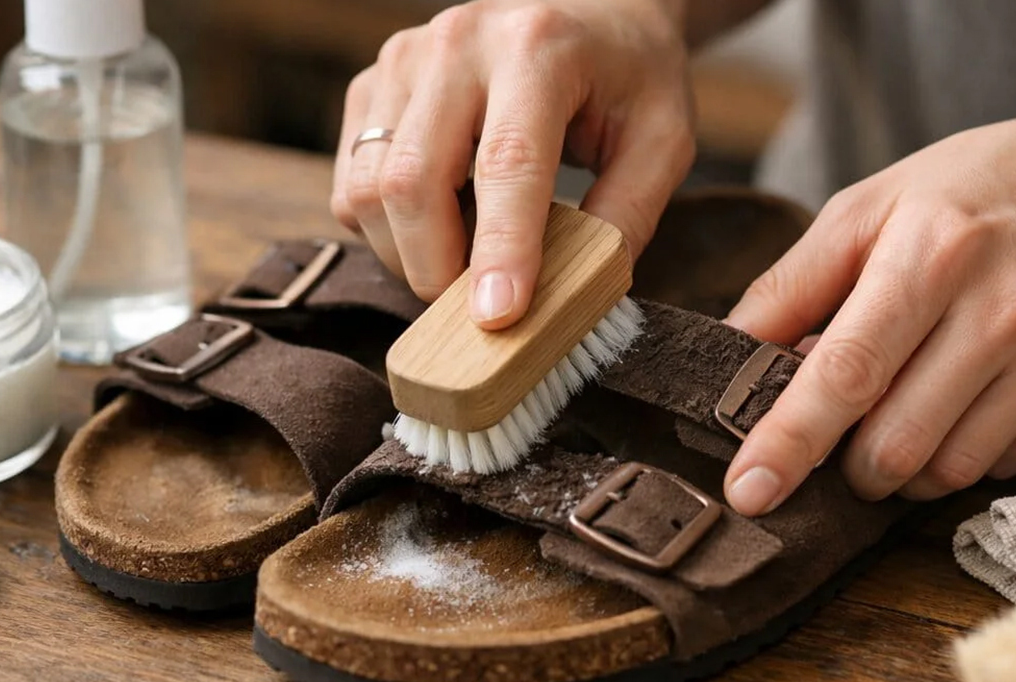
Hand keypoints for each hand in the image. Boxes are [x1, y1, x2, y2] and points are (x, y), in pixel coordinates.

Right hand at [330, 0, 696, 328]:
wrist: (589, 10)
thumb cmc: (627, 77)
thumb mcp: (663, 139)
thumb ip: (627, 214)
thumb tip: (575, 294)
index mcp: (537, 47)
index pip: (506, 162)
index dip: (499, 248)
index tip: (497, 317)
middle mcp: (456, 43)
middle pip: (413, 181)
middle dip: (437, 268)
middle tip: (479, 307)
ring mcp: (402, 60)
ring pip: (368, 190)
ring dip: (408, 254)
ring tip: (465, 258)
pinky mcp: (371, 85)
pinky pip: (352, 185)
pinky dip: (387, 229)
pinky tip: (441, 222)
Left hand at [722, 94, 1015, 513]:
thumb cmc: (982, 190)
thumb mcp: (876, 204)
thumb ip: (795, 284)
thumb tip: (728, 354)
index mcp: (933, 254)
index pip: (848, 372)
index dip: (791, 440)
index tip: (748, 491)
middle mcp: (1003, 311)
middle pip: (895, 445)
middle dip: (846, 464)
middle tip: (841, 431)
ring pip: (946, 472)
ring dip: (901, 467)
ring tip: (902, 410)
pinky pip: (1001, 468)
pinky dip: (963, 454)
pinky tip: (967, 400)